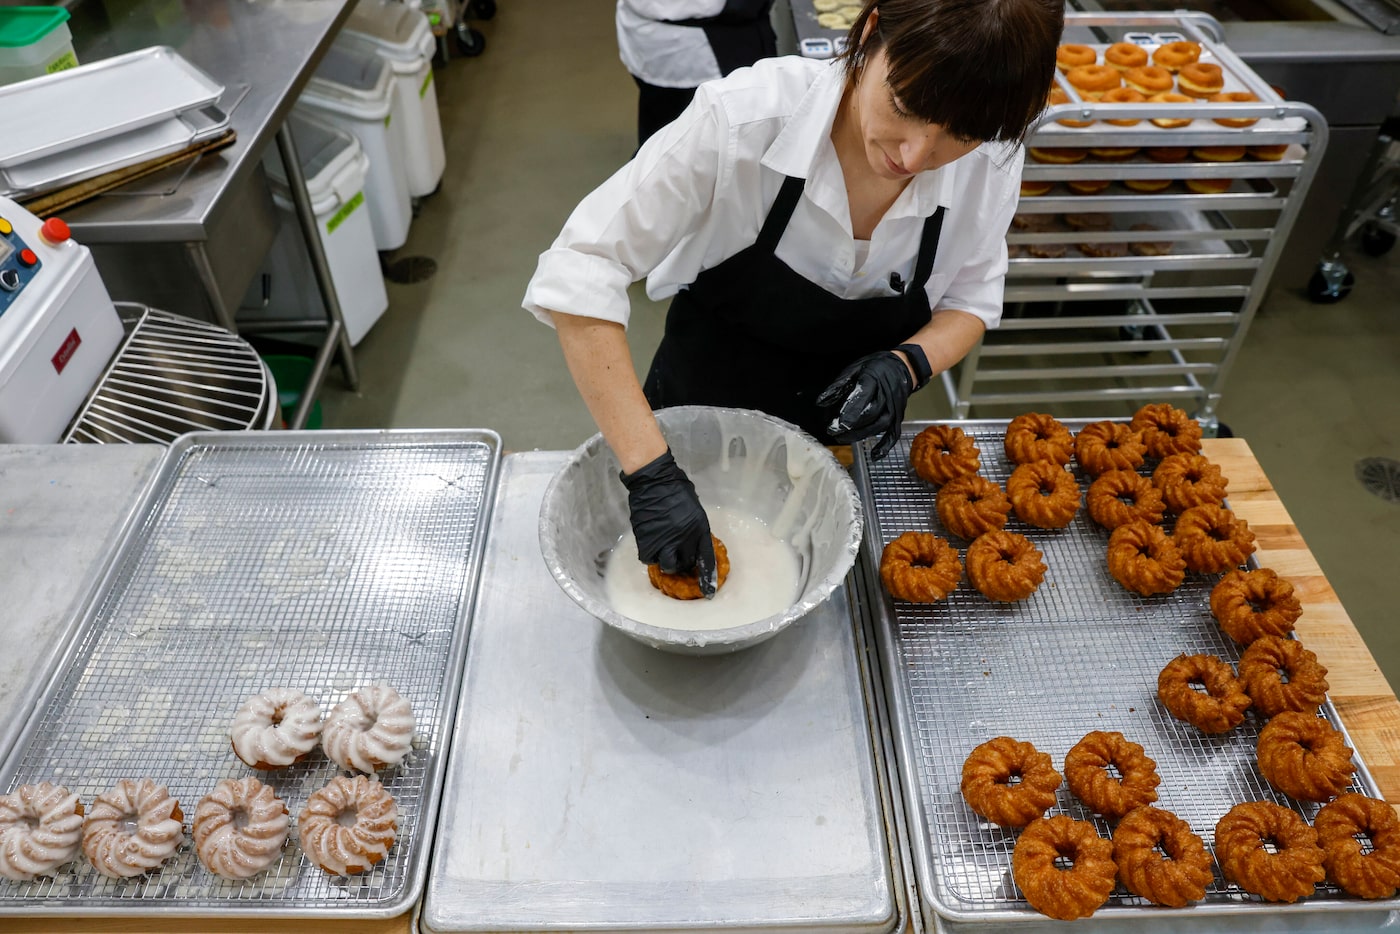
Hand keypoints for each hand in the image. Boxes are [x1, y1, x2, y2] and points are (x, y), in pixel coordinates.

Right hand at [619, 450, 717, 596]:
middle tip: (678, 557)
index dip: (707, 578)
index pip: (706, 559)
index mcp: (699, 529)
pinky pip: (649, 557)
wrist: (653, 481)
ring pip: (665, 564)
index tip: (708, 593)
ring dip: (665, 560)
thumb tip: (692, 543)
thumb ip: (695, 528)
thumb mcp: (694, 510)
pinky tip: (652, 544)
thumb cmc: (676, 489)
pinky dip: (650, 554)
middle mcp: (683, 538)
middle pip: (684, 565)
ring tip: (663, 549)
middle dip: (683, 564)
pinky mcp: (646, 539)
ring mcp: (664, 540)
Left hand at [815, 350, 913, 460]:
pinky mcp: (899, 417)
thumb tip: (820, 402)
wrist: (902, 367)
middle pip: (870, 414)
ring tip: (842, 439)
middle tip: (833, 432)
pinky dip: (885, 446)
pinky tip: (874, 456)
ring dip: (861, 435)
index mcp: (874, 380)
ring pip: (879, 426)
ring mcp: (895, 408)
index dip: (848, 413)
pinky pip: (894, 433)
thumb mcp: (855, 368)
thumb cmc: (875, 367)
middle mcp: (887, 396)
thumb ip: (838, 385)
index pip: (862, 398)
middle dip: (851, 426)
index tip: (834, 423)